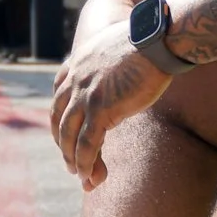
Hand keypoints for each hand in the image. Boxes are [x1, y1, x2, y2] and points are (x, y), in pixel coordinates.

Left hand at [50, 21, 171, 189]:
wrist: (157, 39)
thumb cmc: (149, 42)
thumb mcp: (118, 50)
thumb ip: (110, 65)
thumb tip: (121, 76)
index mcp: (78, 63)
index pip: (59, 96)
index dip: (61, 119)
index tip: (67, 135)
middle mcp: (75, 79)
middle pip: (59, 119)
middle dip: (64, 145)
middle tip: (71, 163)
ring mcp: (86, 95)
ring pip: (69, 136)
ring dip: (73, 160)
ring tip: (81, 177)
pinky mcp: (101, 109)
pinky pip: (87, 144)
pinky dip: (86, 163)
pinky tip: (89, 177)